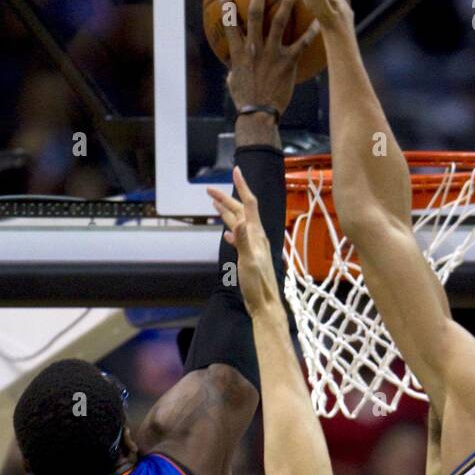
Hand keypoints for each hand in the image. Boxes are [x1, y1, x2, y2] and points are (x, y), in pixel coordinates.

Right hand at [207, 166, 282, 315]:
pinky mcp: (250, 257)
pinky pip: (239, 239)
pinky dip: (231, 232)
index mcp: (256, 234)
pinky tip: (226, 234)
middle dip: (226, 199)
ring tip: (215, 204)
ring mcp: (254, 247)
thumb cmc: (257, 285)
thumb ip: (243, 241)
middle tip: (209, 189)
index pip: (248, 204)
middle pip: (240, 212)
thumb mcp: (248, 262)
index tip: (236, 170)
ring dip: (227, 213)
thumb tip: (239, 221)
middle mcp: (256, 237)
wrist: (265, 304)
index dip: (242, 187)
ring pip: (239, 224)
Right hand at [224, 0, 320, 118]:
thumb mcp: (234, 79)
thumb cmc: (245, 99)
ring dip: (286, 4)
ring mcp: (272, 54)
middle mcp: (255, 48)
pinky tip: (318, 22)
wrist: (259, 115)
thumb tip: (233, 59)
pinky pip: (301, 43)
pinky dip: (311, 32)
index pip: (230, 24)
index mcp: (239, 52)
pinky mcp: (288, 62)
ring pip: (279, 23)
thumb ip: (234, 64)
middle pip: (255, 15)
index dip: (227, 6)